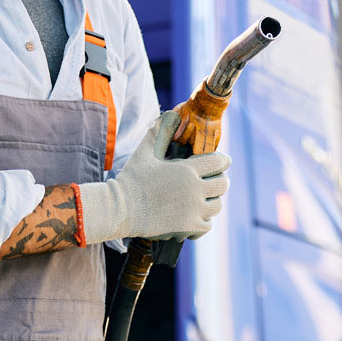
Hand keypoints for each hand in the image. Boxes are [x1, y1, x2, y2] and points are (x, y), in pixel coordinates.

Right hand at [79, 110, 229, 243]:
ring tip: (204, 198)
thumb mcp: (145, 152)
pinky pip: (208, 224)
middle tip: (212, 180)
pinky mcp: (188, 227)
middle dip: (219, 180)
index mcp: (186, 169)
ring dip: (213, 201)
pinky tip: (194, 216)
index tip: (220, 161)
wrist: (118, 210)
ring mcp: (193, 210)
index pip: (219, 161)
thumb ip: (161, 132)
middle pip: (223, 184)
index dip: (222, 160)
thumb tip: (172, 113)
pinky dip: (204, 220)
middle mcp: (194, 189)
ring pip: (218, 205)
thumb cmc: (131, 179)